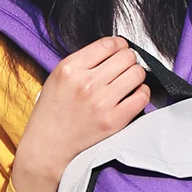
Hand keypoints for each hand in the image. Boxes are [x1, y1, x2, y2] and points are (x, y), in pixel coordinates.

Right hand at [12, 36, 149, 191]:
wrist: (49, 147)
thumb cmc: (53, 113)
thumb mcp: (58, 78)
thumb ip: (83, 63)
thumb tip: (114, 51)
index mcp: (70, 68)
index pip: (109, 44)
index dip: (120, 45)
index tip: (121, 51)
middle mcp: (87, 82)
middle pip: (127, 57)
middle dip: (129, 60)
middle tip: (126, 68)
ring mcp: (102, 102)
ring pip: (137, 74)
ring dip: (137, 76)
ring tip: (130, 82)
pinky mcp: (114, 120)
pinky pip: (141, 97)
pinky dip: (142, 94)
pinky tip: (134, 96)